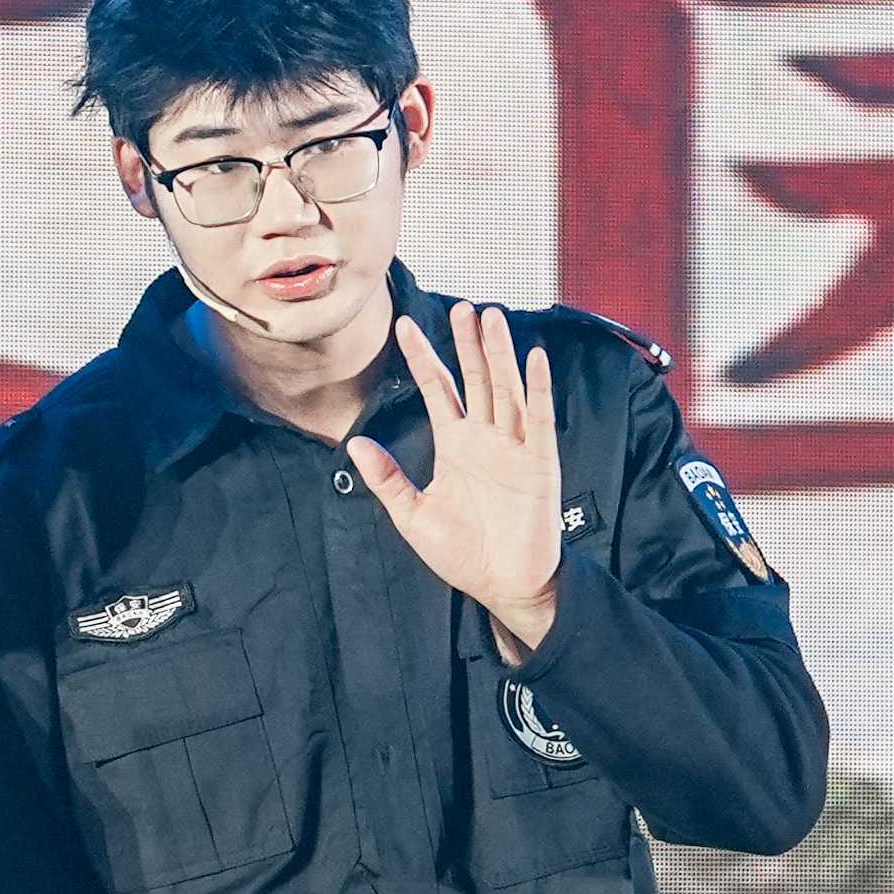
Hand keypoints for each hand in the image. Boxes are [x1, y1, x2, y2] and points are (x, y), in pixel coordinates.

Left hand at [345, 305, 566, 652]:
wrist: (503, 586)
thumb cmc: (462, 554)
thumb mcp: (414, 516)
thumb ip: (387, 479)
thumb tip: (354, 444)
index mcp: (454, 445)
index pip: (437, 390)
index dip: (422, 358)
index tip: (403, 325)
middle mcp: (485, 438)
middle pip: (476, 378)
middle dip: (467, 343)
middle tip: (461, 307)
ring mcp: (513, 447)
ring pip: (506, 389)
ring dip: (499, 354)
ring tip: (491, 318)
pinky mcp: (539, 464)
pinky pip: (538, 420)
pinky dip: (537, 389)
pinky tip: (532, 359)